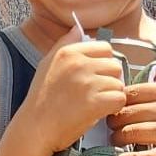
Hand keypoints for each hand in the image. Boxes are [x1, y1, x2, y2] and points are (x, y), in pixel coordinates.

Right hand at [20, 24, 126, 153]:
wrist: (35, 127)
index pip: (105, 48)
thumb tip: (78, 28)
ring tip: (96, 104)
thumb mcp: (47, 64)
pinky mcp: (95, 102)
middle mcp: (79, 63)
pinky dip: (114, 108)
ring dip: (111, 95)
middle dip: (110, 80)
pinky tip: (101, 112)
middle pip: (115, 66)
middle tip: (97, 93)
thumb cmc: (41, 98)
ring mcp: (88, 83)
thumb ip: (64, 44)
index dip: (104, 63)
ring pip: (119, 84)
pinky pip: (120, 99)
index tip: (95, 76)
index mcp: (69, 52)